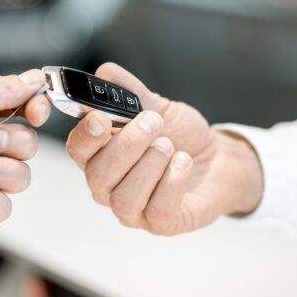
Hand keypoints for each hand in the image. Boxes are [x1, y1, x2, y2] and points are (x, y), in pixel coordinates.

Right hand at [65, 63, 262, 234]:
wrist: (218, 158)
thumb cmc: (182, 136)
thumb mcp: (157, 107)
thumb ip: (131, 91)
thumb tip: (105, 72)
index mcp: (101, 155)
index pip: (77, 150)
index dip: (85, 135)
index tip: (101, 117)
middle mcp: (109, 186)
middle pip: (98, 175)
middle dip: (126, 146)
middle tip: (152, 122)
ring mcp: (133, 209)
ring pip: (124, 198)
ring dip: (149, 166)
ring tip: (169, 145)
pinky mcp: (161, 223)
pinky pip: (157, 210)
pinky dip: (171, 183)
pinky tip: (182, 163)